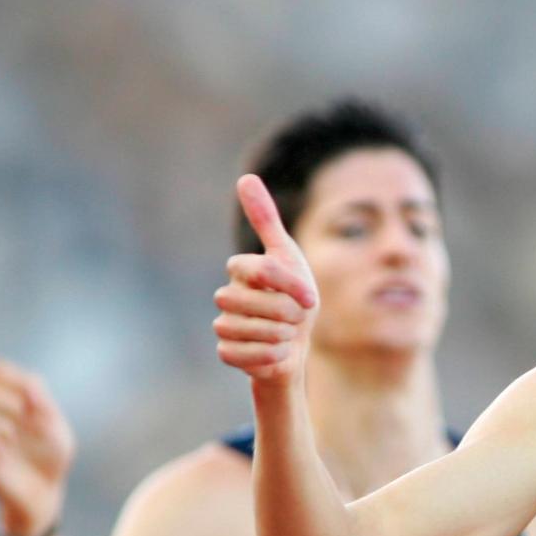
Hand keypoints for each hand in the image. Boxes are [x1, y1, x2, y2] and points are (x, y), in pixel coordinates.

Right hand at [0, 359, 73, 535]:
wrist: (44, 490)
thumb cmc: (51, 456)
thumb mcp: (56, 427)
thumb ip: (44, 403)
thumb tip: (29, 382)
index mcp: (10, 397)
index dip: (9, 374)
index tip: (30, 389)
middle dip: (3, 395)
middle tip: (23, 411)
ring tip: (14, 433)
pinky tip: (4, 443)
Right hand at [214, 174, 318, 384]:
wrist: (295, 342)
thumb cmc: (294, 296)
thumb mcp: (288, 257)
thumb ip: (266, 220)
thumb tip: (245, 177)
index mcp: (243, 269)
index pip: (262, 270)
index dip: (291, 286)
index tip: (311, 301)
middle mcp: (227, 294)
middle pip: (257, 303)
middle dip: (287, 314)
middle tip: (295, 319)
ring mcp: (224, 324)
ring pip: (250, 331)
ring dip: (279, 336)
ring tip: (285, 335)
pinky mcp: (225, 351)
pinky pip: (242, 356)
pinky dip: (268, 357)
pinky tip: (276, 354)